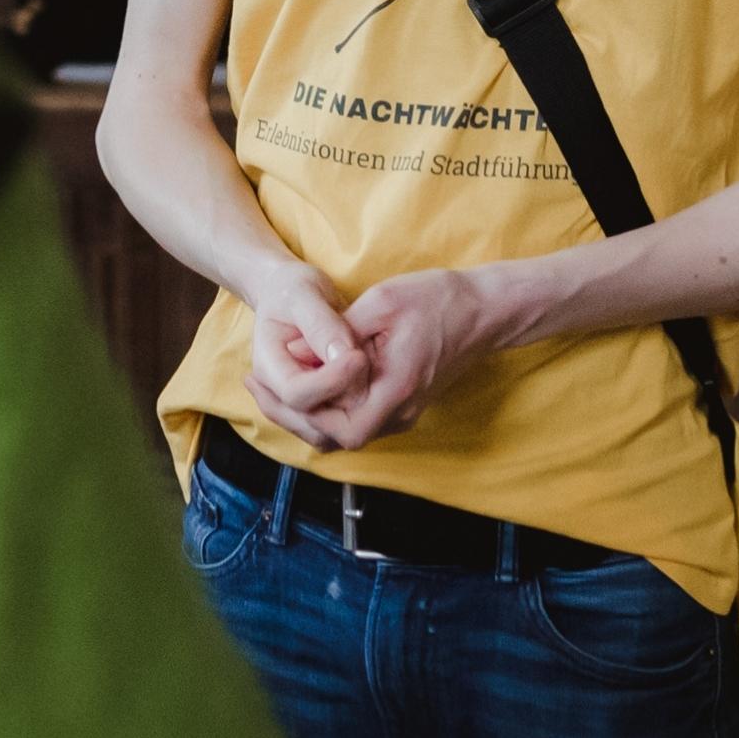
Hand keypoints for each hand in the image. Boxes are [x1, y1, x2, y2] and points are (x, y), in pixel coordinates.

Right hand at [242, 263, 369, 449]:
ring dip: (354, 411)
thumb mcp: (304, 294)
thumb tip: (344, 356)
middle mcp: (277, 393)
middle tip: (370, 364)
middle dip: (347, 399)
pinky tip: (368, 380)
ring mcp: (295, 405)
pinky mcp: (315, 406)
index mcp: (267, 365)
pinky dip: (356, 412)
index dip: (330, 381)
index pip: (297, 394)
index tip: (359, 356)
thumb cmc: (293, 288)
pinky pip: (335, 427)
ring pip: (325, 434)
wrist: (289, 292)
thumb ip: (321, 325)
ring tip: (369, 371)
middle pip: (312, 423)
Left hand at [267, 266, 508, 449]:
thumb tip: (299, 350)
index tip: (270, 381)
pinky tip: (309, 379)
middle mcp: (399, 412)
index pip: (339, 428)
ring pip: (345, 431)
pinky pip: (358, 418)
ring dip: (308, 412)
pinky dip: (329, 406)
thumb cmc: (437, 300)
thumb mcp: (380, 302)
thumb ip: (338, 332)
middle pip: (335, 437)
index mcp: (395, 390)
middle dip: (292, 414)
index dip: (302, 410)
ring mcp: (403, 412)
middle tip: (254, 384)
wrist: (484, 310)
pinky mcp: (403, 403)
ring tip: (271, 384)